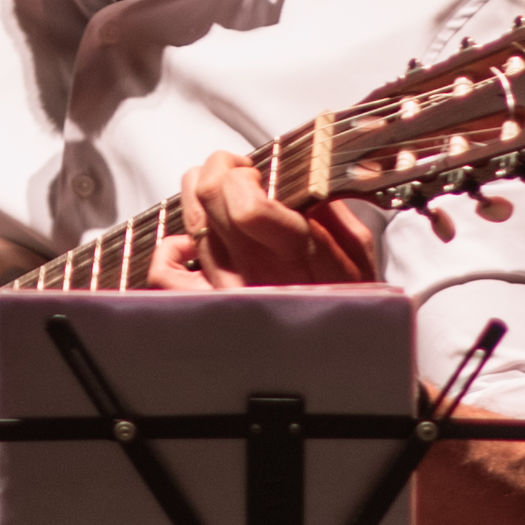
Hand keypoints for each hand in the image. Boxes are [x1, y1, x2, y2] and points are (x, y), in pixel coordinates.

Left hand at [150, 148, 378, 291]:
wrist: (340, 355)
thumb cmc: (350, 302)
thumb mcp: (357, 249)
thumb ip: (327, 206)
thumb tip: (300, 173)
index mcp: (294, 255)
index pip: (245, 205)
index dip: (242, 173)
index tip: (255, 170)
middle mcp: (252, 271)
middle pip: (207, 199)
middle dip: (219, 169)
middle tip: (239, 172)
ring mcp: (225, 289)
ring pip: (188, 222)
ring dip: (200, 195)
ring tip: (221, 196)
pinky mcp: (207, 305)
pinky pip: (166, 275)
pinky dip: (171, 249)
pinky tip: (190, 241)